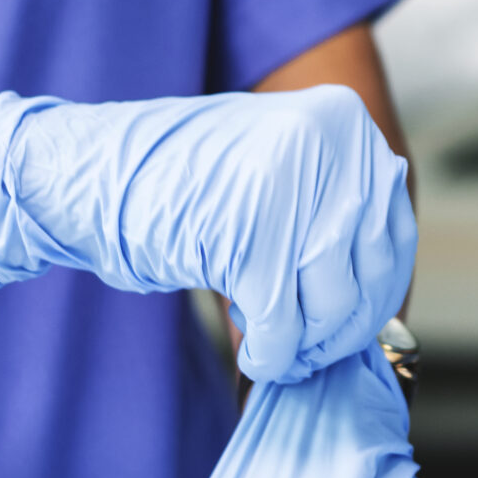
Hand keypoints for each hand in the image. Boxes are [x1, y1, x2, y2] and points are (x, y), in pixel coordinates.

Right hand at [0, 87, 411, 383]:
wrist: (84, 172)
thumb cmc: (179, 184)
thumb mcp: (276, 169)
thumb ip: (333, 210)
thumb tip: (387, 303)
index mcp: (343, 120)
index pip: (393, 229)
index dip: (377, 290)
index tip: (351, 324)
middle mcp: (328, 145)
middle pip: (371, 269)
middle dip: (342, 325)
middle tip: (311, 349)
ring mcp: (290, 189)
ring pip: (331, 303)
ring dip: (306, 343)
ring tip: (277, 344)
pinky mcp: (251, 239)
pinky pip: (284, 327)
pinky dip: (273, 356)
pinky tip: (257, 357)